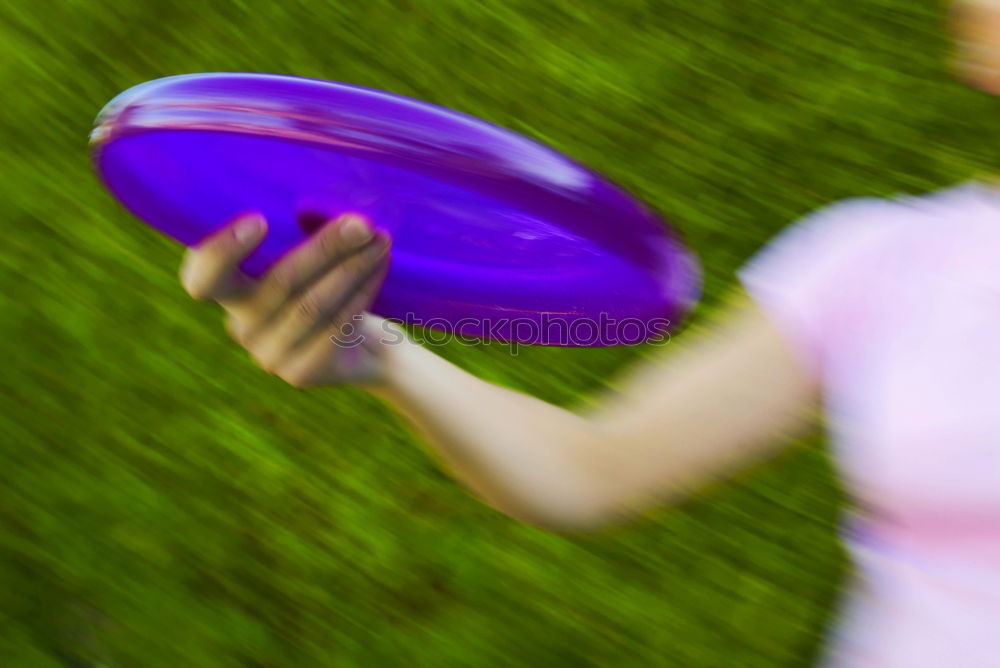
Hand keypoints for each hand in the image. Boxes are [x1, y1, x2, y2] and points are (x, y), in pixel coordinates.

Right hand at [180, 212, 395, 387]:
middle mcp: (242, 327)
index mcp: (231, 293)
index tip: (259, 220)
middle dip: (325, 247)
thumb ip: (303, 235)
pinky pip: (334, 327)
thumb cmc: (331, 288)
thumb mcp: (312, 261)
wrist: (365, 349)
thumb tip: (327, 207)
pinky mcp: (300, 373)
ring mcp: (269, 356)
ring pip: (313, 304)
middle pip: (279, 282)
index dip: (222, 252)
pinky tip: (380, 269)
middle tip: (361, 224)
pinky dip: (360, 293)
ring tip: (380, 240)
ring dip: (352, 268)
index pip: (202, 278)